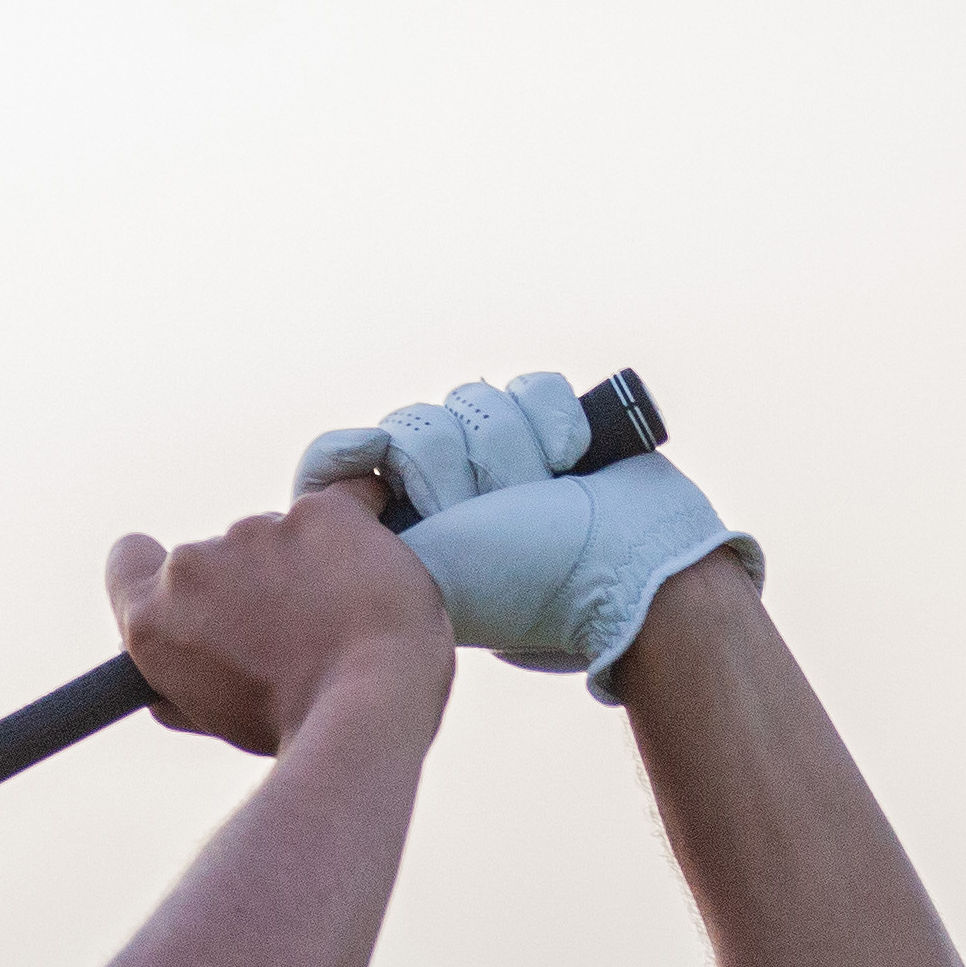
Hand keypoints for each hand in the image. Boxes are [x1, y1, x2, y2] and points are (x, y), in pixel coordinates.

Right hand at [100, 480, 450, 759]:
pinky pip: (346, 500)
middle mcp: (194, 564)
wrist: (365, 707)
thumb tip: (163, 689)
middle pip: (222, 555)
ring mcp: (258, 530)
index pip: (128, 561)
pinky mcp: (319, 510)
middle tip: (297, 632)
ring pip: (282, 534)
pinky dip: (359, 530)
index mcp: (154, 618)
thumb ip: (180, 684)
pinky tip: (375, 571)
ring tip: (343, 618)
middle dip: (255, 581)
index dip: (158, 571)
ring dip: (307, 562)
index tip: (197, 592)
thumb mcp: (214, 718)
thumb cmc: (292, 724)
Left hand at [296, 368, 761, 699]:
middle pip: (411, 425)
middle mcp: (445, 497)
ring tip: (543, 494)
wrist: (629, 567)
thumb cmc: (529, 581)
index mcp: (402, 540)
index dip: (349, 454)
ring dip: (514, 447)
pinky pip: (530, 385)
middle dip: (460, 463)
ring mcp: (499, 463)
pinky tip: (573, 459)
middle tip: (496, 511)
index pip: (336, 472)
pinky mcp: (550, 430)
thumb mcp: (424, 571)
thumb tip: (341, 483)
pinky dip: (555, 417)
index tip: (376, 453)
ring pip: (473, 398)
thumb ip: (366, 537)